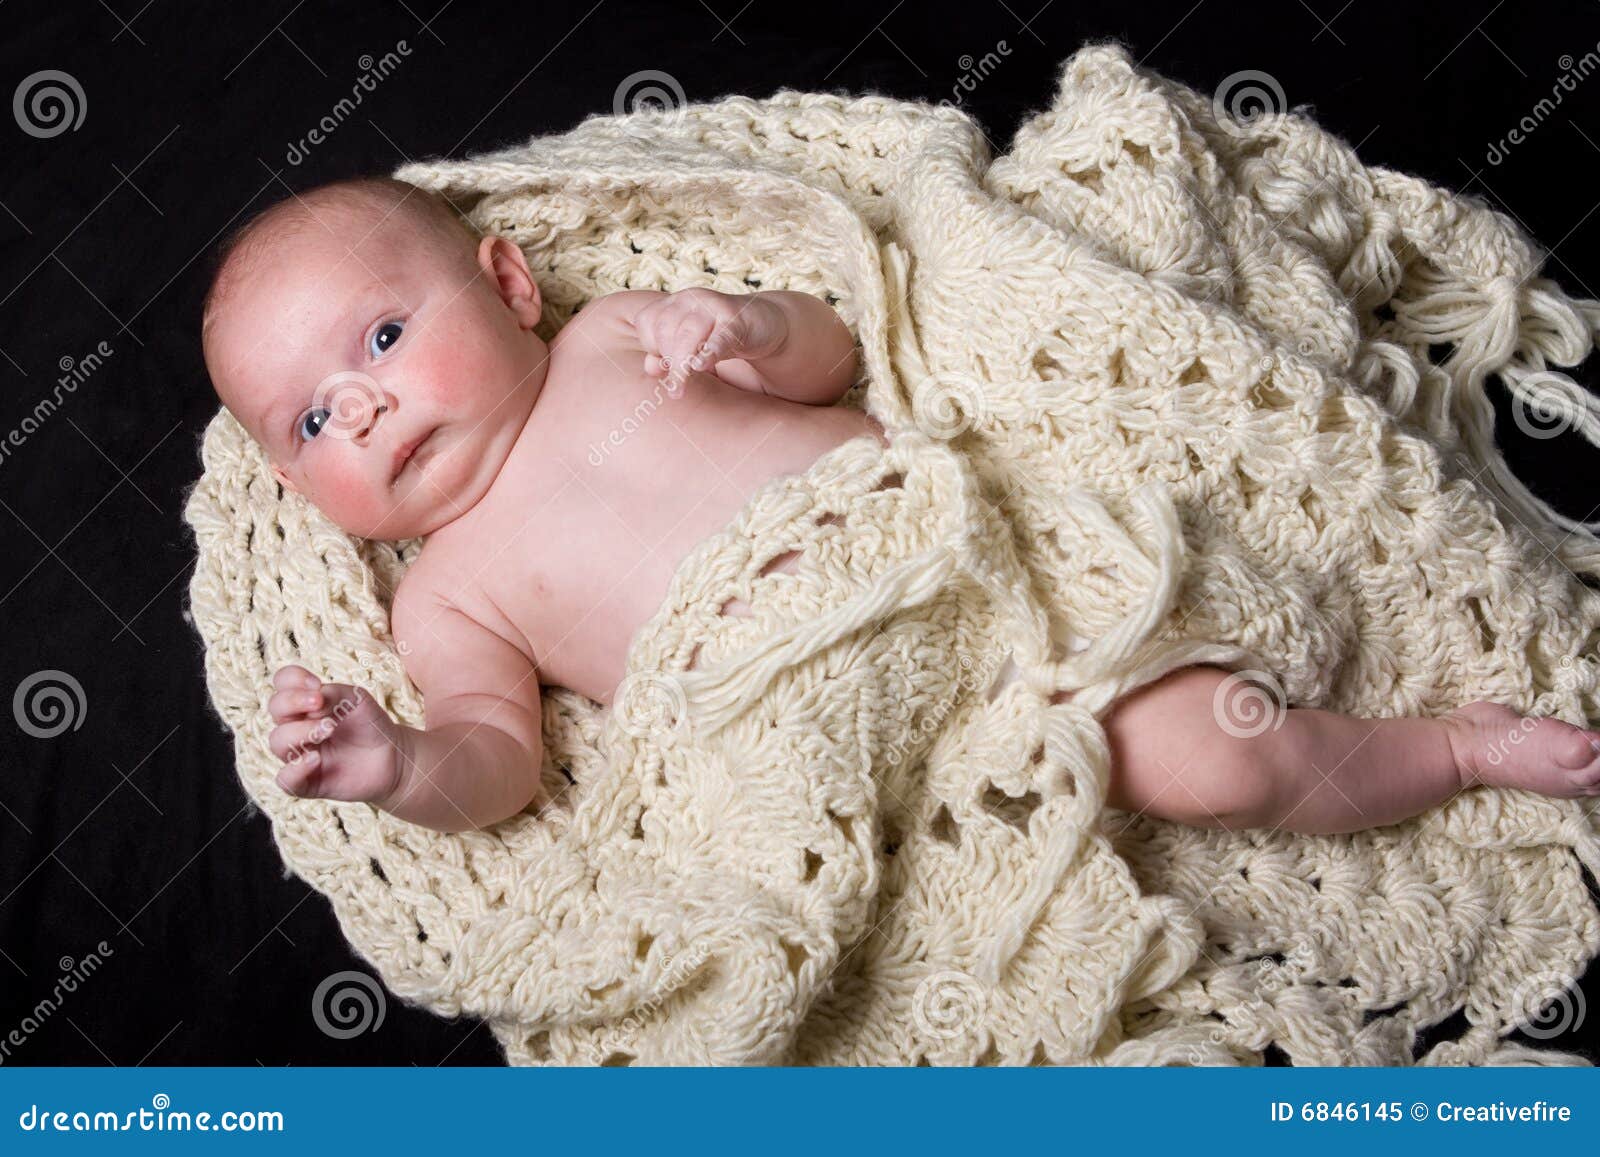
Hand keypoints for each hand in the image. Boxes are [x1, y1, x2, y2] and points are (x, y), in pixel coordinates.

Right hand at [267, 665, 403, 804]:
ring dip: (300, 732)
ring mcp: (298, 754)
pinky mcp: (306, 782)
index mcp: (305, 703)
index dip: (291, 679)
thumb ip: (333, 694)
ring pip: (278, 742)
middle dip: (293, 701)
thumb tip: (313, 699)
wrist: (391, 756)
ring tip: (328, 729)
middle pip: (275, 709)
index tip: (316, 683)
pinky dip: (296, 769)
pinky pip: (285, 780)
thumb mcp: (357, 699)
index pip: (282, 683)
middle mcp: (296, 727)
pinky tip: (316, 759)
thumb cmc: (369, 724)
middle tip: (319, 702)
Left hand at [634, 288, 785, 396]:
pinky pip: (718, 337)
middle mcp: (690, 299)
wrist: (763, 325)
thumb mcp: (690, 348)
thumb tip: (651, 368)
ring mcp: (713, 307)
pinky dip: (708, 352)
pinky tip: (701, 366)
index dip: (650, 346)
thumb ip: (666, 358)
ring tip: (680, 389)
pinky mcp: (736, 320)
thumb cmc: (720, 338)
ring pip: (687, 335)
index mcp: (674, 302)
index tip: (665, 361)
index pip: (646, 321)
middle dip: (667, 359)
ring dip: (681, 365)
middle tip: (677, 382)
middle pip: (664, 330)